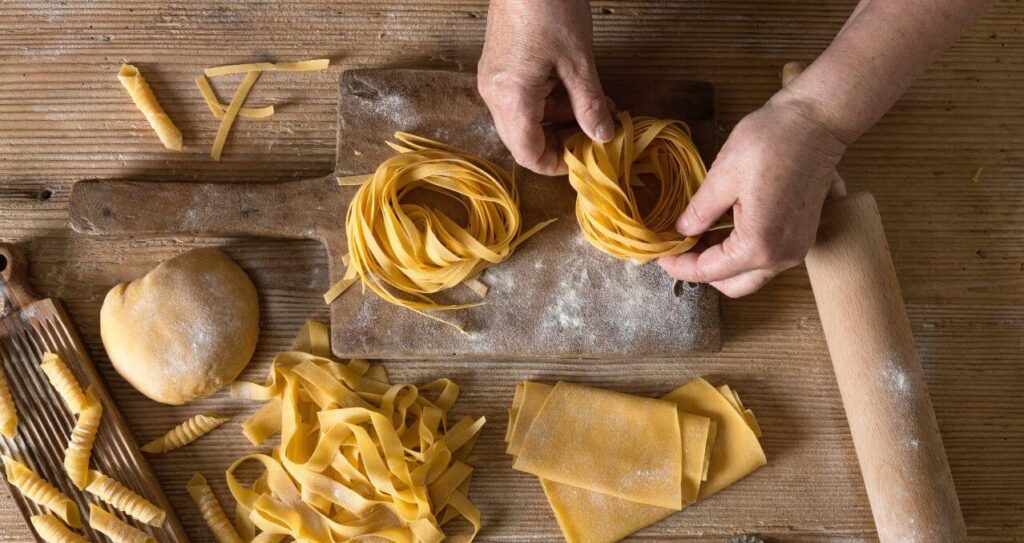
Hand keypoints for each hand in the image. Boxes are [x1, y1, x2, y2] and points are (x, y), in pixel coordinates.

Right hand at [478, 0, 613, 174]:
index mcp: (512, 97)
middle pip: (524, 140)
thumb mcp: (578, 60)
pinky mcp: (498, 67)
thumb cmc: (548, 6)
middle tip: (594, 136)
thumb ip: (589, 104)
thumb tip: (602, 136)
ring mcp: (493, 79)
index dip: (557, 165)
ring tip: (594, 109)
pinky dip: (548, 103)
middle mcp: (494, 93)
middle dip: (560, 142)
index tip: (585, 160)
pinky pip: (521, 100)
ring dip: (558, 121)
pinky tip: (575, 91)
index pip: (529, 154)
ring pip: (524, 120)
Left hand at [658, 90, 847, 296]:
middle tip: (679, 247)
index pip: (709, 271)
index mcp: (758, 245)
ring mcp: (797, 249)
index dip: (679, 265)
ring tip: (699, 233)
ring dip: (723, 262)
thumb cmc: (771, 142)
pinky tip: (724, 227)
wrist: (817, 122)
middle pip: (732, 285)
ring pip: (750, 274)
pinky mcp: (803, 236)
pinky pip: (767, 258)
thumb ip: (699, 212)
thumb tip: (683, 232)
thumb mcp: (722, 176)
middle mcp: (781, 257)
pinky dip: (743, 252)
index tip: (661, 254)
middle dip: (702, 270)